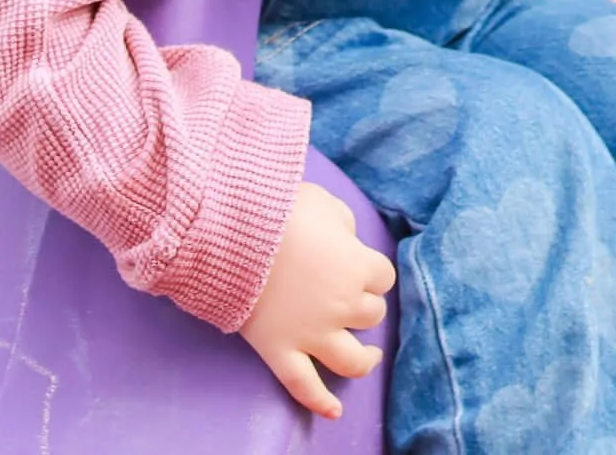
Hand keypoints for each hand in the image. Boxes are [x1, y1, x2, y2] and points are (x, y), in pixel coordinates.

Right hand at [240, 180, 397, 418]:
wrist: (231, 234)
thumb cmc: (280, 211)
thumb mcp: (323, 203)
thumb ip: (342, 224)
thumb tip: (345, 239)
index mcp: (357, 267)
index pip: (384, 277)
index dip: (372, 271)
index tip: (358, 265)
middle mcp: (342, 305)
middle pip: (371, 315)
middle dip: (363, 305)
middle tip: (349, 297)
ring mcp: (311, 333)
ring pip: (351, 358)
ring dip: (363, 359)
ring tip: (367, 356)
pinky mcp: (280, 350)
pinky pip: (303, 385)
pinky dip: (319, 401)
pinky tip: (334, 411)